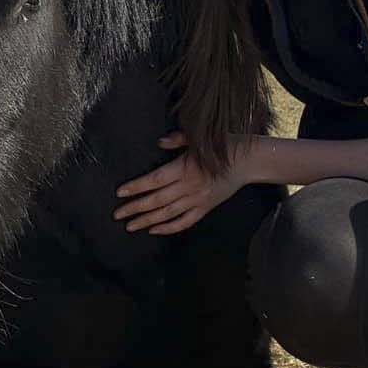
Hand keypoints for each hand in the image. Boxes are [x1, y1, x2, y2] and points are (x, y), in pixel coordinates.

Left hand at [113, 133, 247, 235]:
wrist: (250, 162)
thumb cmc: (225, 145)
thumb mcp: (201, 137)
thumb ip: (178, 139)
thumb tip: (159, 142)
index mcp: (186, 168)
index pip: (155, 180)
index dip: (136, 187)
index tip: (120, 192)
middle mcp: (190, 187)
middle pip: (157, 200)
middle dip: (135, 208)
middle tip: (117, 214)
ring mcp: (198, 200)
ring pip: (168, 214)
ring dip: (147, 220)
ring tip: (130, 226)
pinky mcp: (206, 208)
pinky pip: (185, 222)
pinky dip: (169, 228)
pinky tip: (154, 230)